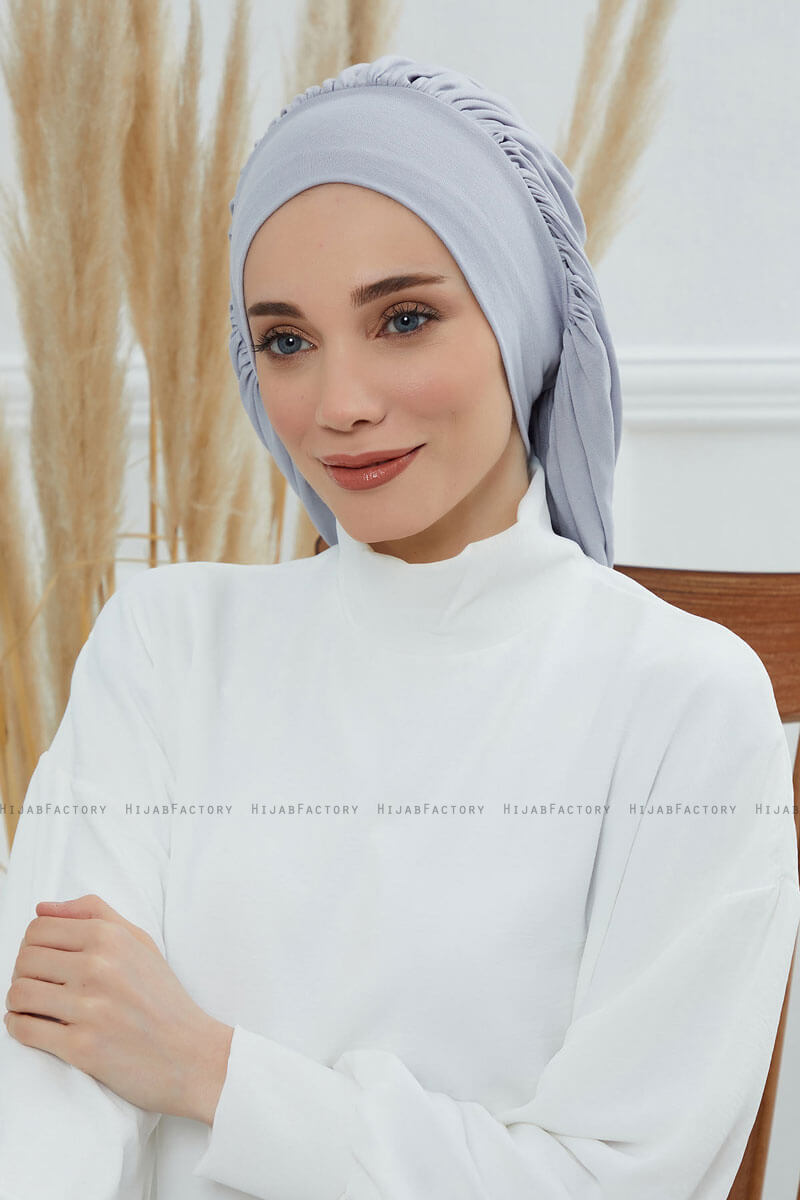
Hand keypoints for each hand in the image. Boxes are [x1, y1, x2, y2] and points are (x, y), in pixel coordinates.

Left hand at [4, 894, 233, 1123]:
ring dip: (19, 1001)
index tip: (43, 961)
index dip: (32, 945)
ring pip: (19, 992)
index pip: (39, 929)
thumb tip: (42, 908)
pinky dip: (19, 1027)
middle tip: (40, 985)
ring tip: (35, 1007)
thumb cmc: (163, 998)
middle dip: (24, 972)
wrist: (191, 1054)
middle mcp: (98, 967)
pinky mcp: (81, 1047)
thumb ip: (94, 914)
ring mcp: (89, 1008)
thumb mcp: (140, 942)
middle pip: (25, 959)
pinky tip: (34, 1026)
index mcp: (110, 938)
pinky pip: (24, 1029)